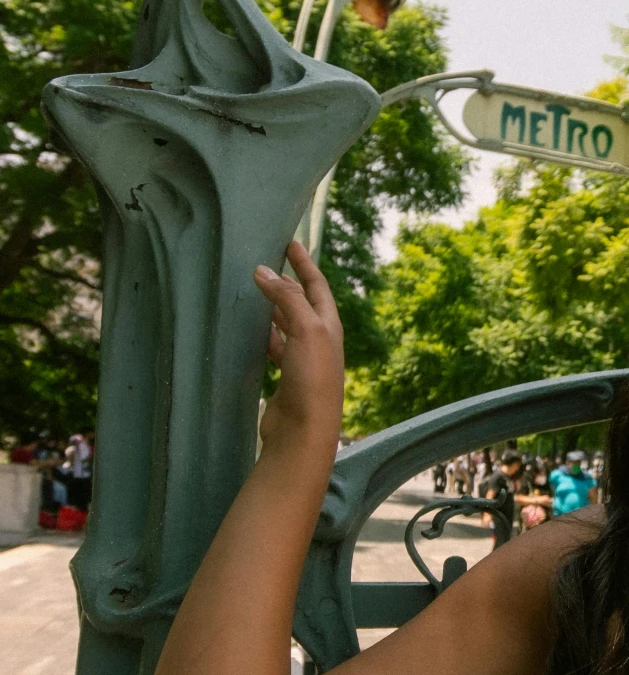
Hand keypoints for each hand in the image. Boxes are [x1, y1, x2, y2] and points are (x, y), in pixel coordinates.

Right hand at [254, 242, 343, 457]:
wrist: (305, 431)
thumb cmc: (312, 378)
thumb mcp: (305, 330)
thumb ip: (286, 299)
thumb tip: (263, 272)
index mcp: (329, 326)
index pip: (317, 286)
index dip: (304, 264)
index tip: (291, 242)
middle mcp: (319, 340)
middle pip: (302, 304)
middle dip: (287, 283)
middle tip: (267, 264)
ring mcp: (303, 359)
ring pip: (287, 325)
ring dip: (274, 308)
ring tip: (255, 291)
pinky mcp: (287, 377)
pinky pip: (274, 347)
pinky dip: (265, 334)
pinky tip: (252, 329)